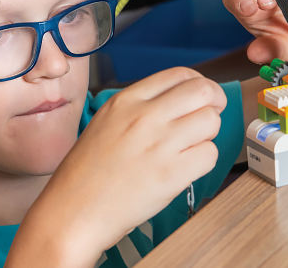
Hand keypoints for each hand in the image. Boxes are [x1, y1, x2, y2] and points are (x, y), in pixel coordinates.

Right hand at [9, 67, 225, 266]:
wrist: (72, 212)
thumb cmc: (86, 174)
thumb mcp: (106, 122)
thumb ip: (140, 108)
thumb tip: (179, 102)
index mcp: (126, 100)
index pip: (180, 75)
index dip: (199, 84)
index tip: (201, 98)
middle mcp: (144, 116)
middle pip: (204, 91)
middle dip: (214, 104)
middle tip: (208, 119)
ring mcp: (158, 144)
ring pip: (211, 121)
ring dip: (207, 135)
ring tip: (190, 149)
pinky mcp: (170, 174)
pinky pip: (210, 155)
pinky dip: (203, 162)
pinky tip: (185, 170)